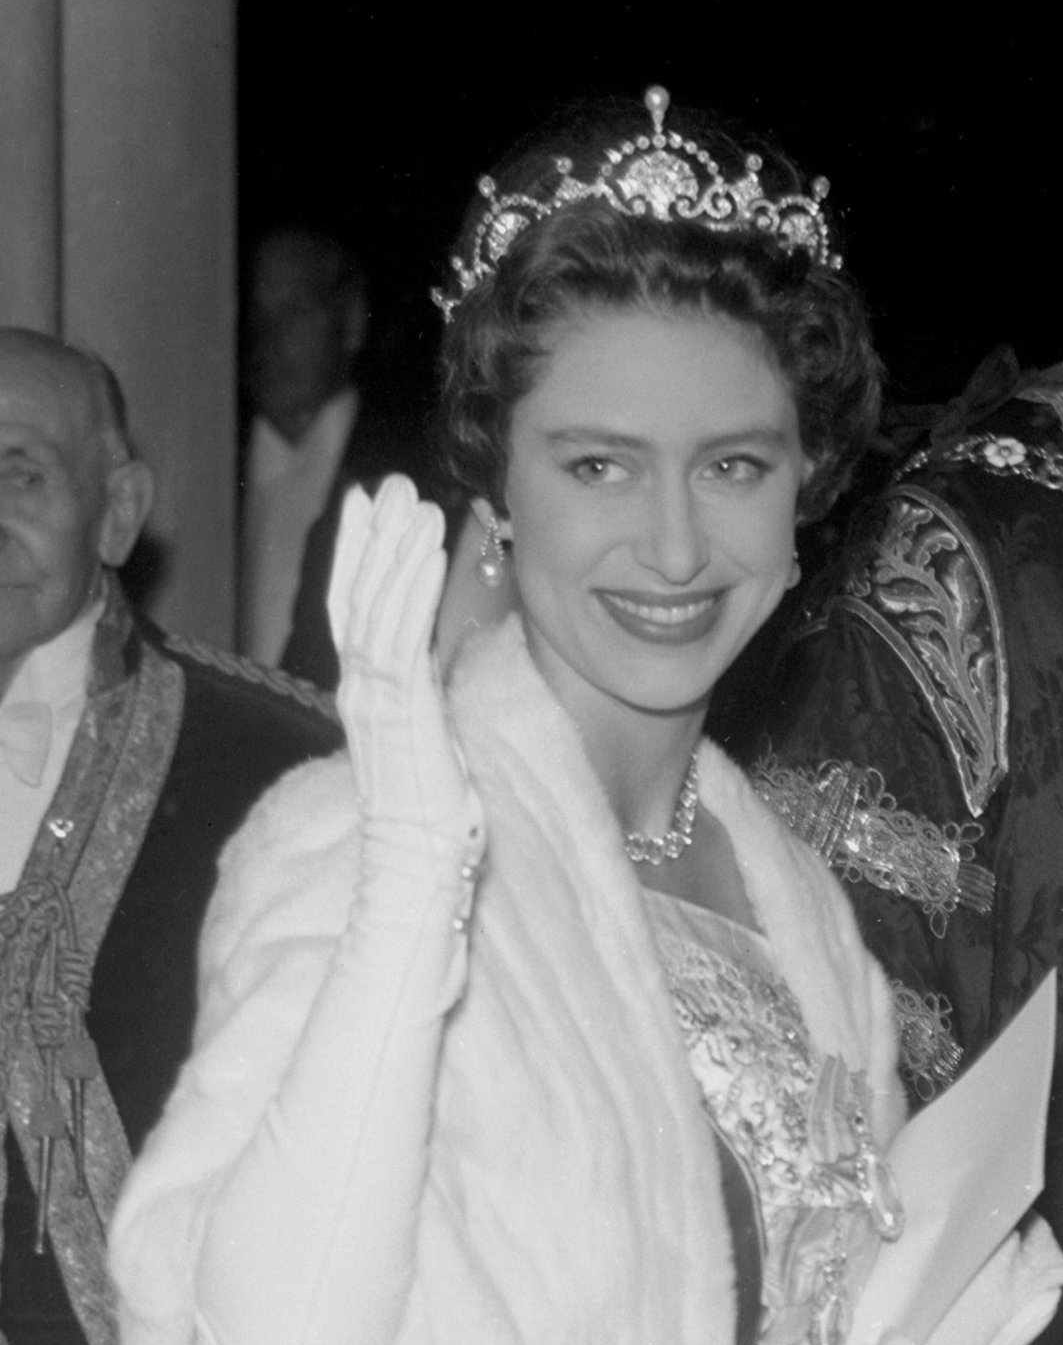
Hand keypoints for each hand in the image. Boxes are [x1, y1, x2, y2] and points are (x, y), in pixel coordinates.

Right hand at [327, 476, 477, 843]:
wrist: (416, 863)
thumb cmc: (428, 813)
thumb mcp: (423, 740)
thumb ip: (419, 697)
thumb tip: (428, 665)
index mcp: (364, 694)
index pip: (352, 609)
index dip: (355, 554)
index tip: (362, 505)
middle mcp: (359, 689)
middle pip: (359, 597)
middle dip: (372, 536)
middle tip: (387, 482)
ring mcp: (375, 698)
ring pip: (379, 608)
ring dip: (396, 550)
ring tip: (413, 500)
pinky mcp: (401, 710)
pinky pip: (404, 636)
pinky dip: (412, 587)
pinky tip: (426, 550)